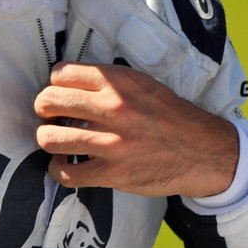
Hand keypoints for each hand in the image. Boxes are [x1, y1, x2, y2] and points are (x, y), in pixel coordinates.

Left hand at [34, 62, 238, 197]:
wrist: (204, 151)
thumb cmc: (172, 117)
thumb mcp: (144, 85)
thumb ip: (110, 82)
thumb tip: (70, 85)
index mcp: (120, 82)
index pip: (62, 74)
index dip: (54, 84)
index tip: (59, 93)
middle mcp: (114, 108)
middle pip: (49, 102)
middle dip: (43, 109)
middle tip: (49, 116)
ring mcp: (112, 143)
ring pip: (50, 138)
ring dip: (47, 139)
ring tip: (56, 140)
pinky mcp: (113, 174)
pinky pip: (66, 174)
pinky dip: (57, 170)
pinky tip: (64, 165)